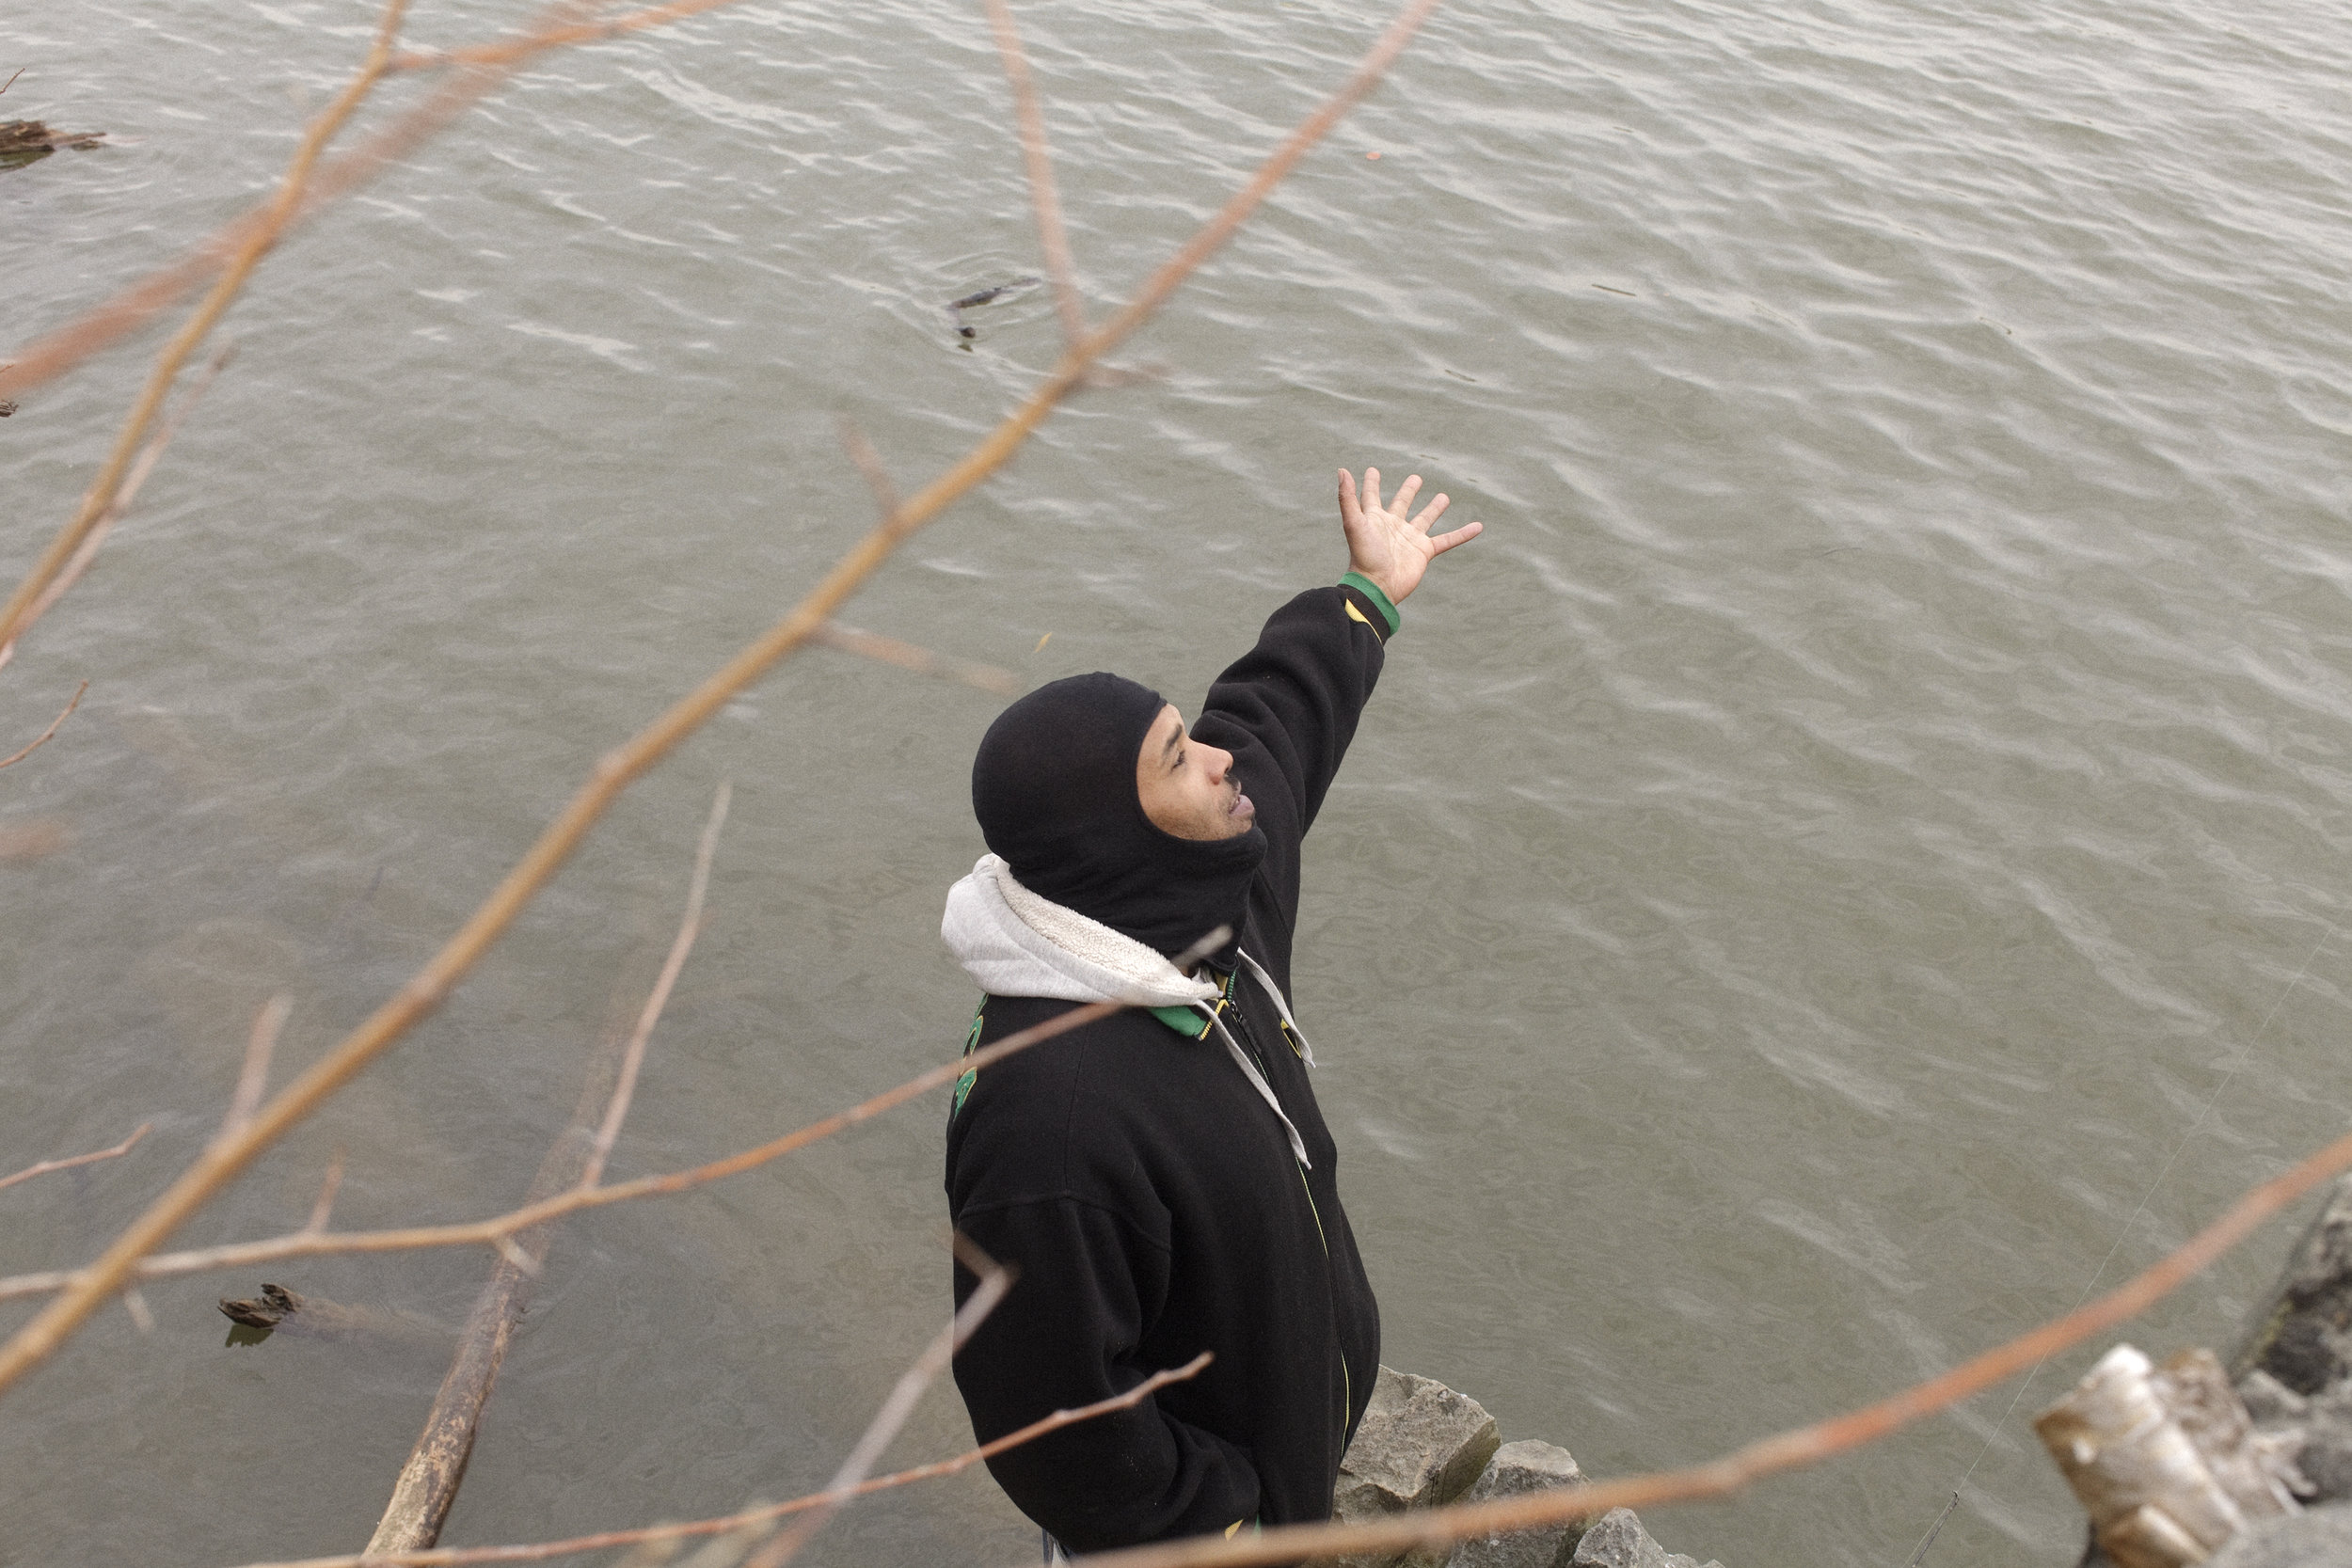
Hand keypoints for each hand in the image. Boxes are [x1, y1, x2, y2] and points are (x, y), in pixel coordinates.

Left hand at [1338, 466, 1481, 605]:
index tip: (1373, 470)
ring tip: (1444, 497)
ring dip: (1434, 509)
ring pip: (1425, 519)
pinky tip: (1478, 526)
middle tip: (1416, 478)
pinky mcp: (1424, 551)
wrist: (1377, 586)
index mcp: (1374, 518)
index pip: (1371, 496)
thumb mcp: (1353, 524)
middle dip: (1408, 491)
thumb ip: (1347, 498)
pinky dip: (1462, 534)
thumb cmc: (1364, 556)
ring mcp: (1409, 539)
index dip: (1371, 484)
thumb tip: (1341, 470)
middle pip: (1402, 503)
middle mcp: (1393, 527)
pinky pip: (1447, 540)